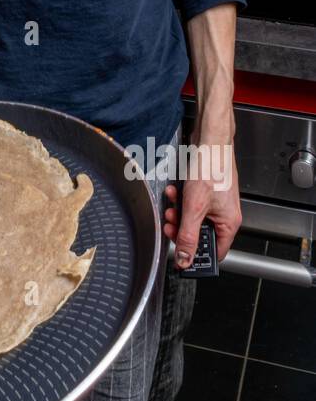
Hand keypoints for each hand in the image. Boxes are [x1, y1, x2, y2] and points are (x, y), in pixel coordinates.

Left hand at [162, 131, 241, 267]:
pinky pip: (190, 202)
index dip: (198, 256)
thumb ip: (188, 236)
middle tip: (171, 223)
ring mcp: (215, 203)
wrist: (210, 141)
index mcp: (229, 224)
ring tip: (172, 203)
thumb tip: (185, 259)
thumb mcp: (194, 209)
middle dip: (182, 228)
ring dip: (179, 211)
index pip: (215, 252)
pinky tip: (175, 191)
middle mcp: (225, 215)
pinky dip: (180, 198)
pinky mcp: (205, 191)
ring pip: (192, 217)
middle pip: (200, 234)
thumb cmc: (211, 169)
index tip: (182, 257)